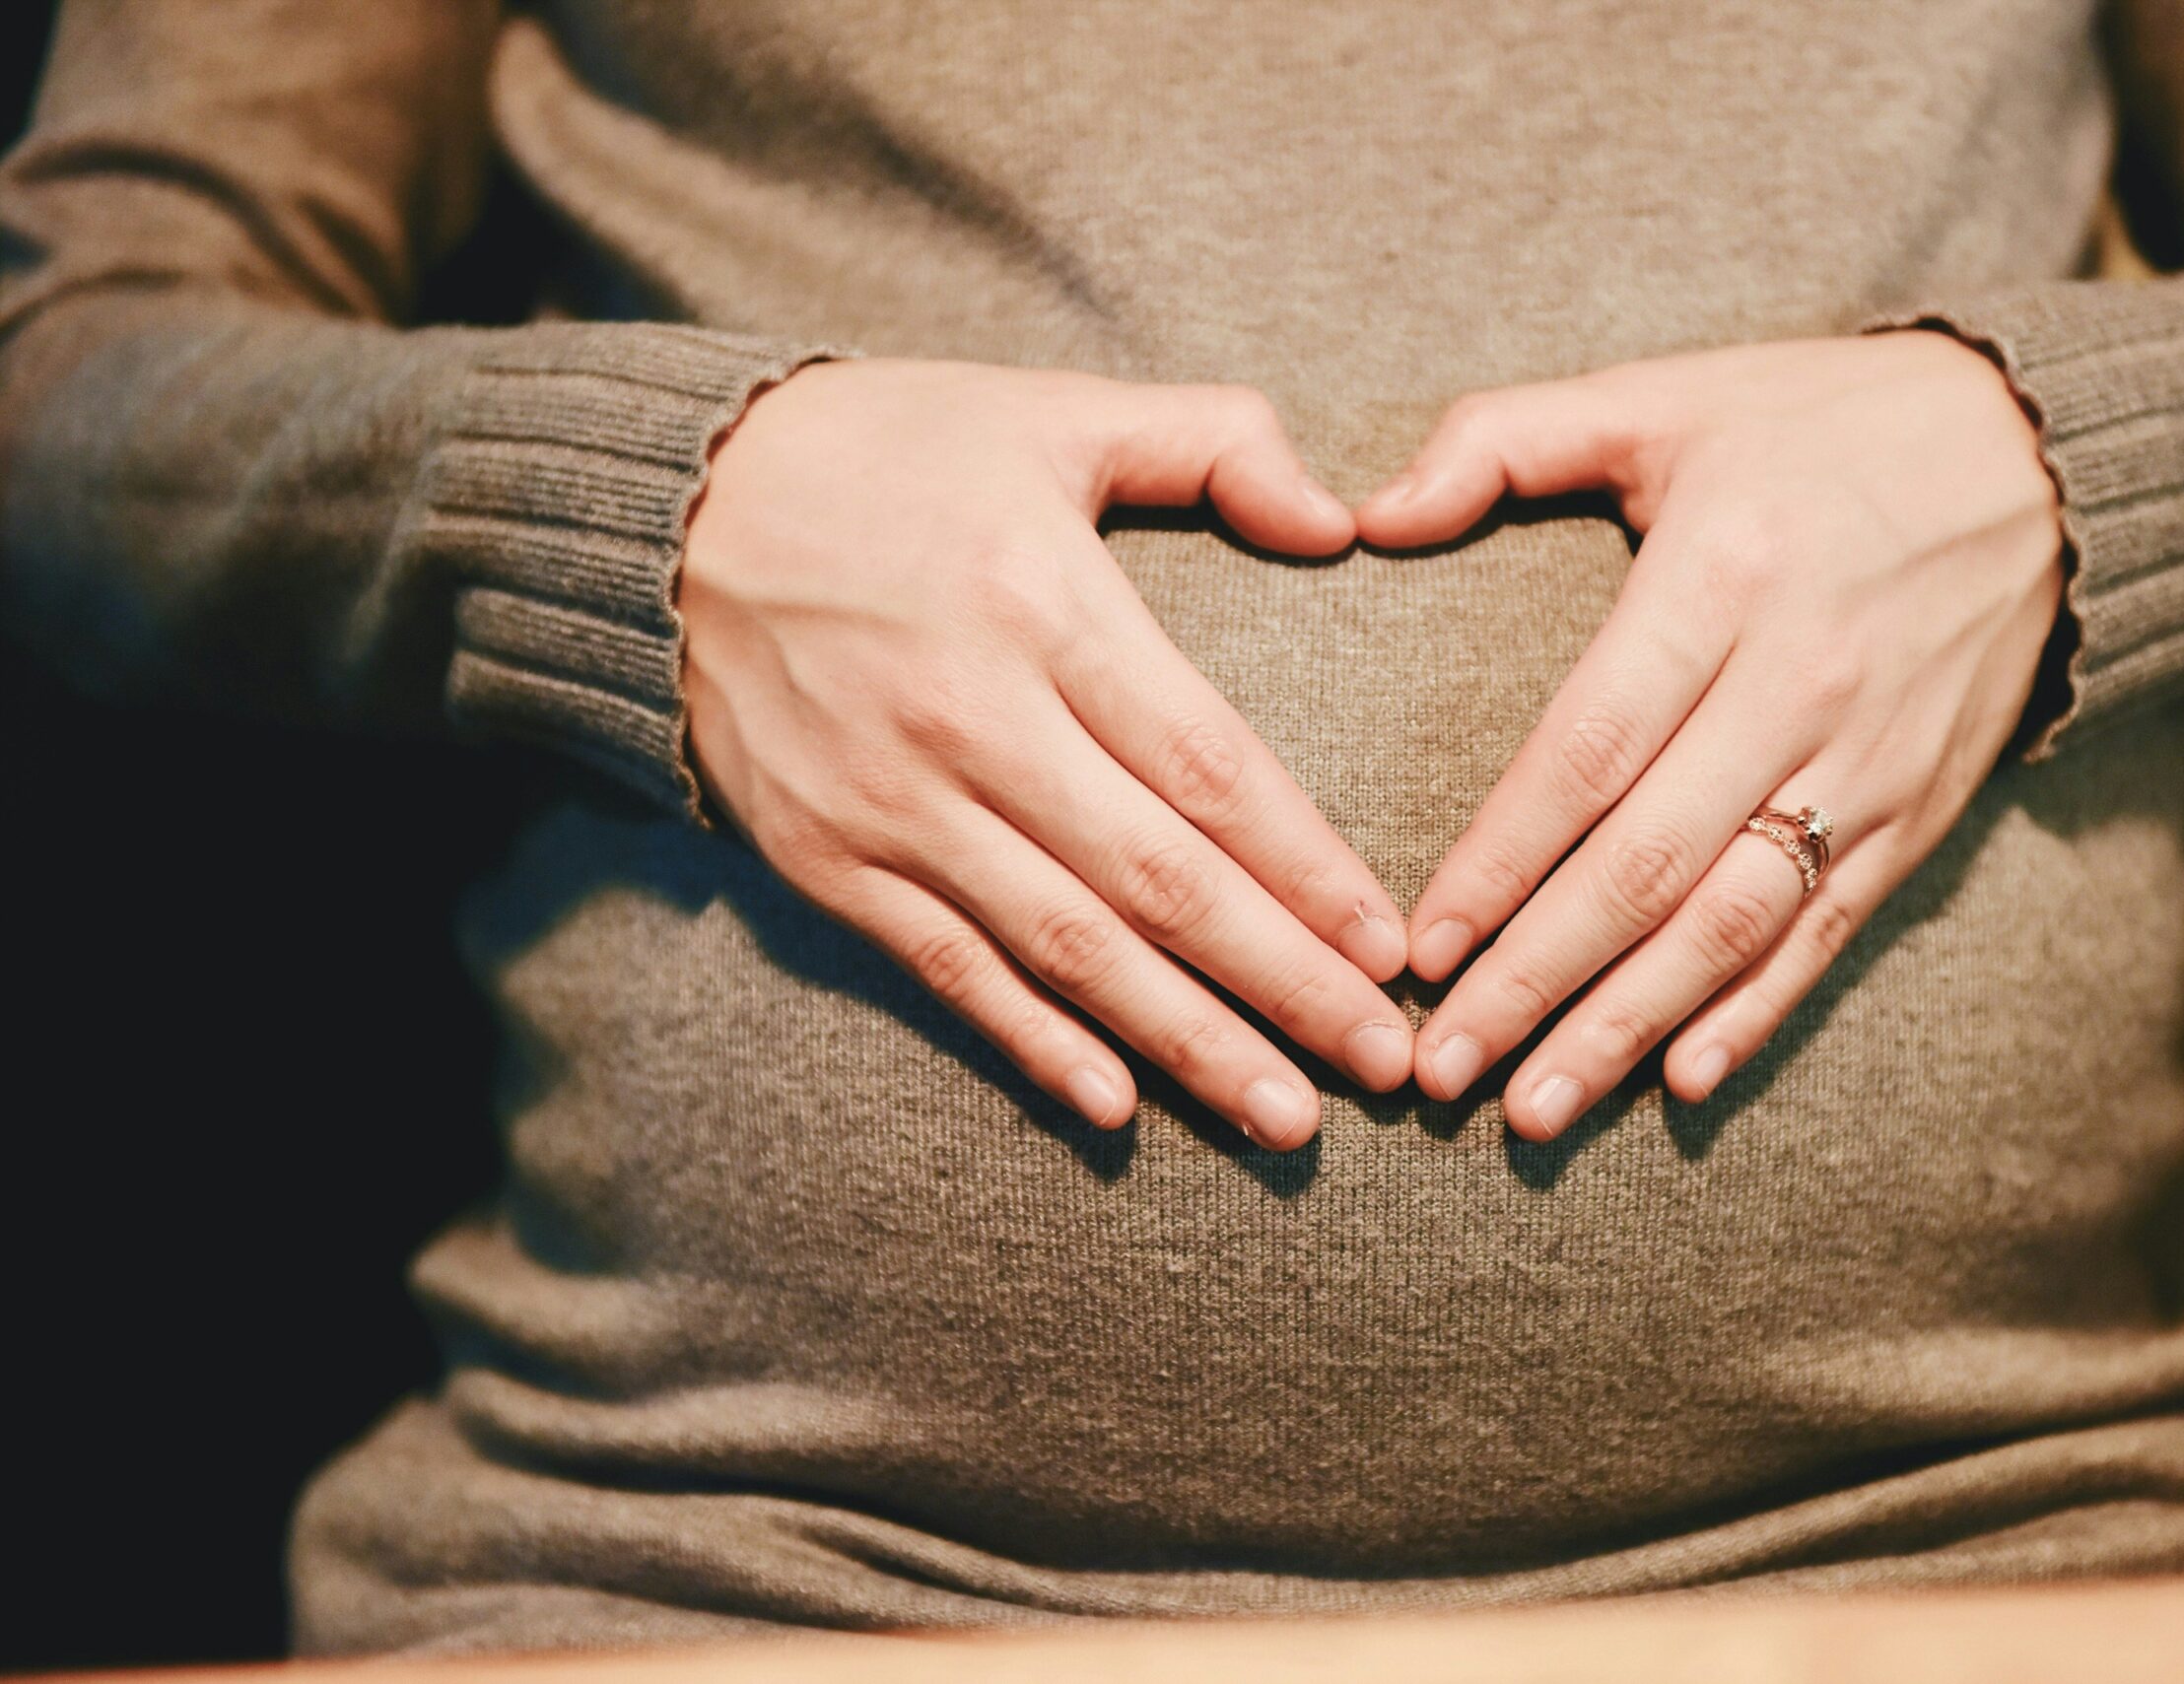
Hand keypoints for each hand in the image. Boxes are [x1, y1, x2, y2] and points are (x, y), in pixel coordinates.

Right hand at [681, 359, 1411, 1149]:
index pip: (1207, 767)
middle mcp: (970, 718)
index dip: (1308, 869)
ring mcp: (890, 803)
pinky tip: (1118, 1108)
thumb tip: (1340, 520)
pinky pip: (948, 971)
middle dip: (1284, 983)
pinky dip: (1033, 1043)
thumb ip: (1212, 442)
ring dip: (1187, 1043)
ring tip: (1289, 1117)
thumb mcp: (1051, 411)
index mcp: (1042, 603)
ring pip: (1067, 949)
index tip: (1390, 949)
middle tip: (1385, 1066)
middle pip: (1158, 882)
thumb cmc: (886, 451)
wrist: (665, 507)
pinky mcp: (825, 859)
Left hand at [1355, 332, 2064, 1136]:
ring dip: (1628, 1026)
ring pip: (1733, 922)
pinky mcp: (1920, 809)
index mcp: (1722, 577)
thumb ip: (1504, 441)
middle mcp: (1800, 683)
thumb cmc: (1818, 426)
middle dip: (1535, 979)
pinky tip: (1681, 1081)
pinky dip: (1756, 1014)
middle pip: (1648, 865)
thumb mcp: (1663, 394)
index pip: (1588, 750)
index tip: (1419, 948)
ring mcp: (1869, 760)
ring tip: (1534, 1110)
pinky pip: (1828, 931)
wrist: (2044, 456)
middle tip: (1442, 1069)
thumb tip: (1366, 515)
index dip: (1499, 861)